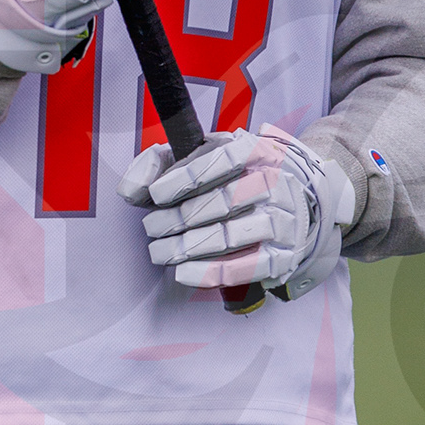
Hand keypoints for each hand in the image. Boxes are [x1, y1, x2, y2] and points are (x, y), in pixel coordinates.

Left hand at [120, 124, 355, 298]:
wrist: (295, 202)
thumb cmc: (235, 177)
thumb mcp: (202, 157)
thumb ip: (160, 163)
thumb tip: (129, 189)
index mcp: (255, 151)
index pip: (221, 161)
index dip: (184, 179)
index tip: (155, 195)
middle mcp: (274, 183)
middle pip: (221, 202)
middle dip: (178, 218)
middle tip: (152, 228)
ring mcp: (282, 219)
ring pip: (231, 235)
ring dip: (188, 247)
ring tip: (160, 252)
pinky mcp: (283, 253)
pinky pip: (246, 266)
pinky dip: (211, 272)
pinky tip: (183, 273)